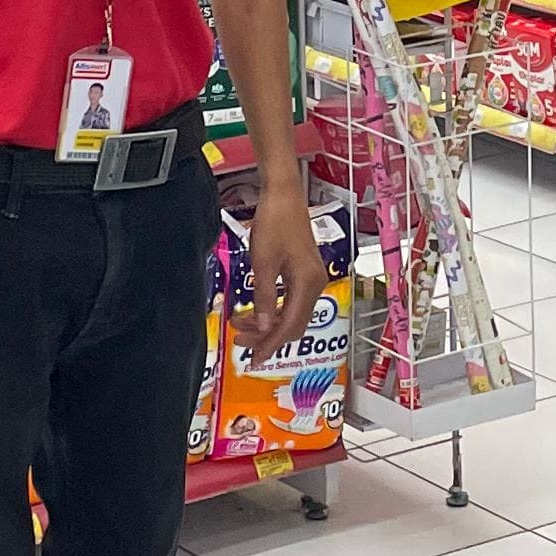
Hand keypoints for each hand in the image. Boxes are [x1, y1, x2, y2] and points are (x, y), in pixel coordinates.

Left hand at [236, 210, 327, 365]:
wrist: (284, 195)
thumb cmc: (273, 223)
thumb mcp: (263, 263)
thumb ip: (264, 298)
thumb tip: (263, 328)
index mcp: (307, 283)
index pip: (289, 326)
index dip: (270, 345)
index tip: (252, 360)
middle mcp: (315, 284)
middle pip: (293, 325)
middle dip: (267, 337)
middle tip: (240, 344)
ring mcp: (313, 278)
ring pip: (292, 314)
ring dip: (268, 324)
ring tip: (240, 325)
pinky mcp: (306, 272)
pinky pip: (292, 301)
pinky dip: (274, 310)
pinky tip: (255, 312)